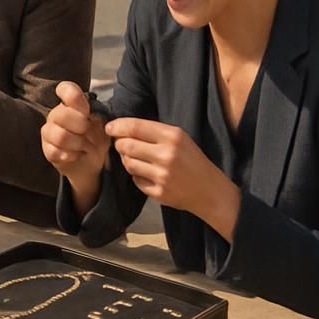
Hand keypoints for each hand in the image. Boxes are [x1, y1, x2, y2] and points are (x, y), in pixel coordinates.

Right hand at [40, 82, 110, 208]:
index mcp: (71, 104)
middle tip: (87, 132)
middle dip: (81, 126)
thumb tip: (91, 116)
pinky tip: (77, 155)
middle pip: (62, 115)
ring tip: (84, 146)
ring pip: (60, 135)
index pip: (65, 89)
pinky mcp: (47, 149)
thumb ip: (98, 116)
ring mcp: (49, 132)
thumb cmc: (96, 138)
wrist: (92, 162)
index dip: (73, 95)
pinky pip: (56, 152)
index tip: (84, 108)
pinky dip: (71, 155)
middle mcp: (56, 115)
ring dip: (77, 143)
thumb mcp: (103, 126)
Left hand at [106, 118, 240, 237]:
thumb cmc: (191, 160)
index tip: (109, 127)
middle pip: (126, 145)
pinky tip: (149, 175)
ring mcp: (162, 175)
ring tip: (139, 160)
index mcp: (172, 136)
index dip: (118, 126)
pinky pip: (135, 180)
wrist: (209, 190)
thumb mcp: (179, 138)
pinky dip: (138, 176)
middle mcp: (167, 155)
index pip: (135, 127)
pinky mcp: (159, 192)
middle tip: (123, 145)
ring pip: (128, 163)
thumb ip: (153, 132)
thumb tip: (122, 127)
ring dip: (128, 160)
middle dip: (120, 144)